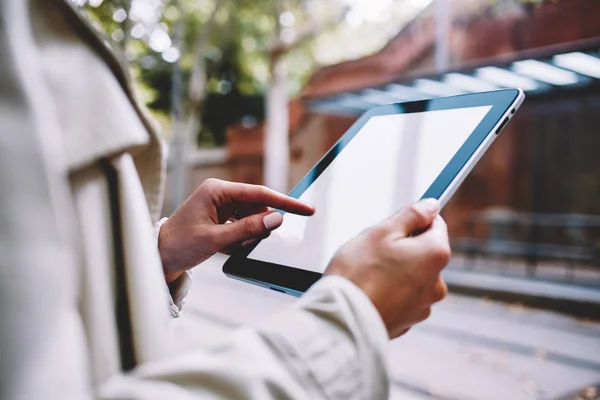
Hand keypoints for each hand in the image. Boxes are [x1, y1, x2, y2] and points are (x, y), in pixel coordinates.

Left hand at [159, 179, 314, 283]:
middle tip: (246, 243)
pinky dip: (242, 238)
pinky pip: (244, 226)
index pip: (259, 193)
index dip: (285, 203)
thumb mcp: (215, 239)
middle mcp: (221, 194)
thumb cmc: (179, 245)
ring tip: (229, 246)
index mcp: (217, 191)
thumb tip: (276, 220)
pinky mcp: (221, 218)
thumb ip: (248, 229)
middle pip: (257, 207)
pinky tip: (227, 246)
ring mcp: (221, 206)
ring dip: (249, 235)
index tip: (306, 209)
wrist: (158, 257)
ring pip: (252, 218)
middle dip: (259, 226)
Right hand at [325, 199, 449, 338]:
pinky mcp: (408, 321)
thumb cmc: (358, 273)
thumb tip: (432, 205)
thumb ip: (412, 215)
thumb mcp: (382, 231)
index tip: (396, 224)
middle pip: (424, 252)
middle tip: (374, 251)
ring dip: (396, 271)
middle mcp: (437, 283)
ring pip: (412, 276)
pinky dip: (389, 292)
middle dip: (403, 248)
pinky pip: (401, 298)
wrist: (341, 318)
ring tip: (368, 275)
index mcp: (435, 254)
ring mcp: (423, 306)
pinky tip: (369, 292)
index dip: (414, 220)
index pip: (436, 224)